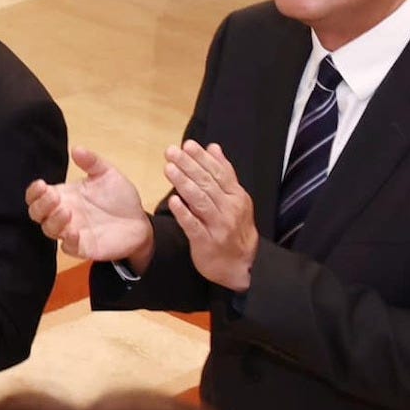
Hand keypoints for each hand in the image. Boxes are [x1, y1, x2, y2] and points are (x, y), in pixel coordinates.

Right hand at [25, 146, 152, 264]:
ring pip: (49, 230)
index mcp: (65, 195)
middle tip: (53, 196)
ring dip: (53, 221)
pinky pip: (68, 248)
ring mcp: (72, 231)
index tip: (42, 184)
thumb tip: (76, 149)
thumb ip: (91, 162)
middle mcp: (63, 214)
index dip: (34, 192)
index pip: (37, 196)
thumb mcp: (107, 174)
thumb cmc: (120, 198)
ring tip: (66, 211)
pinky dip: (69, 241)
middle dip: (40, 205)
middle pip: (37, 213)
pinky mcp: (83, 247)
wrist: (139, 221)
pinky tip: (75, 232)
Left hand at [163, 141, 256, 291]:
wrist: (241, 264)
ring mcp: (218, 225)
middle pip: (207, 183)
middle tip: (172, 152)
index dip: (202, 158)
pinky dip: (184, 213)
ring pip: (200, 201)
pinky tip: (173, 201)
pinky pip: (193, 225)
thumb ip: (224, 173)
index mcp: (236, 196)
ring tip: (169, 169)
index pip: (218, 172)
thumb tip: (213, 147)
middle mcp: (229, 208)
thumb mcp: (235, 199)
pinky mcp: (206, 242)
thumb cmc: (234, 228)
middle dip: (188, 165)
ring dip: (184, 183)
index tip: (187, 145)